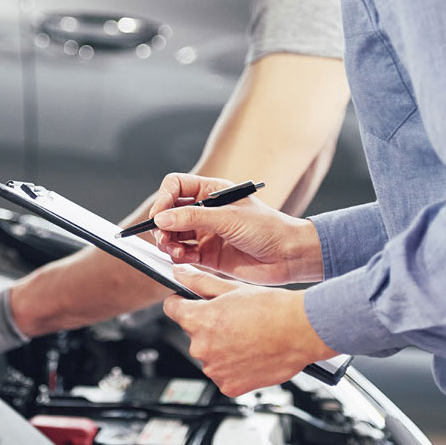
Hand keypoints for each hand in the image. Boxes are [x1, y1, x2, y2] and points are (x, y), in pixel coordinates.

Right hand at [148, 172, 323, 284]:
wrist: (288, 255)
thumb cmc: (267, 228)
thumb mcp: (228, 217)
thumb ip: (193, 217)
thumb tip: (161, 218)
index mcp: (212, 192)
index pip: (176, 187)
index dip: (163, 198)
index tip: (158, 214)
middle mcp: (206, 211)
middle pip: (170, 212)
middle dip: (162, 224)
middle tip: (162, 236)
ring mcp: (206, 233)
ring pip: (174, 235)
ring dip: (168, 242)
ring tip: (173, 249)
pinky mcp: (208, 255)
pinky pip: (184, 253)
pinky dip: (178, 256)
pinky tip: (181, 257)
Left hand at [163, 267, 336, 396]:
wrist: (301, 331)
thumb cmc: (273, 308)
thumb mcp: (233, 288)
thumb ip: (200, 282)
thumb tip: (180, 274)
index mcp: (199, 320)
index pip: (172, 309)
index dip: (182, 303)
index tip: (190, 303)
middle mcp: (202, 347)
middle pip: (194, 334)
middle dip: (208, 328)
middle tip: (235, 321)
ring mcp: (215, 370)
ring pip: (210, 356)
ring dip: (222, 349)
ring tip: (247, 338)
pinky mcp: (229, 386)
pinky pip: (224, 375)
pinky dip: (234, 368)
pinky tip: (251, 355)